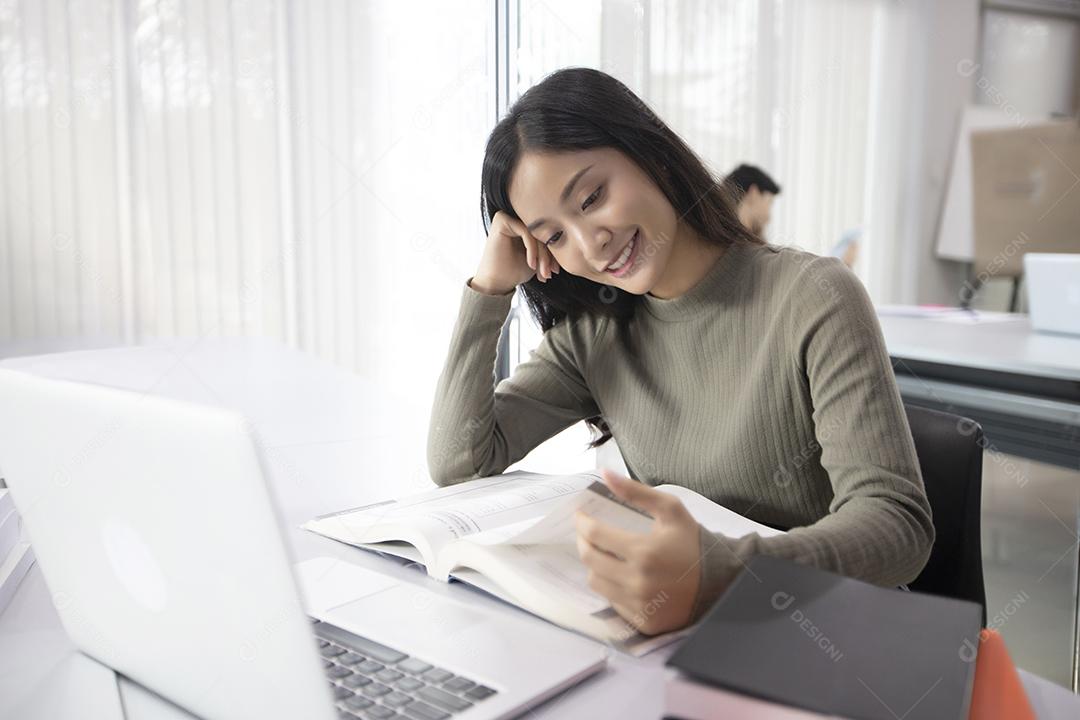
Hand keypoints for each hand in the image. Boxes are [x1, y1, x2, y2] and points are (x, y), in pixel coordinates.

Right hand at [472, 210, 560, 293]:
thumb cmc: (514, 271)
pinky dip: (532, 250)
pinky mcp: (502, 220)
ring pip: (536, 233)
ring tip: (543, 273)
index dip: (553, 253)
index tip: (555, 271)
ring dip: (543, 255)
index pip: (545, 234)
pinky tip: (531, 264)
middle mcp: (515, 218)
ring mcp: (508, 217)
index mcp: (523, 225)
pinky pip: (527, 232)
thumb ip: (549, 248)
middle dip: (548, 256)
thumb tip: (571, 241)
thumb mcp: (538, 259)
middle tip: (549, 274)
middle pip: (542, 233)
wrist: (495, 283)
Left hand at [574, 468, 702, 634]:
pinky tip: (621, 575)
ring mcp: (639, 605)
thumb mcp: (670, 510)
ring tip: (604, 553)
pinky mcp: (643, 622)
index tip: (580, 515)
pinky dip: (612, 586)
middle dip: (583, 541)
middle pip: (590, 560)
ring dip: (595, 565)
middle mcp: (637, 581)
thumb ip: (636, 492)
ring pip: (596, 582)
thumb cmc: (694, 543)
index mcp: (644, 552)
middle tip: (587, 532)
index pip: (595, 535)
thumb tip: (605, 473)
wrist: (721, 583)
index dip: (582, 522)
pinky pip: (612, 602)